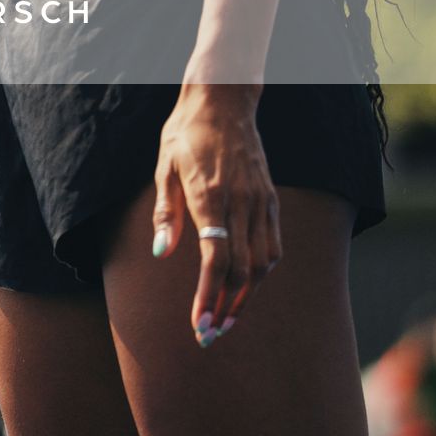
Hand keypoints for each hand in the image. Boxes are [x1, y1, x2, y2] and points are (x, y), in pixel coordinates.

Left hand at [150, 85, 280, 346]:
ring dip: (246, 297)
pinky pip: (273, 246)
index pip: (215, 259)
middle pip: (242, 270)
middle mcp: (241, 201)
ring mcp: (260, 200)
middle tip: (210, 335)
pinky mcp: (270, 199)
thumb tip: (161, 254)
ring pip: (263, 264)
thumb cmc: (186, 133)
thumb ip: (166, 211)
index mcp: (210, 194)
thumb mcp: (164, 165)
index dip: (208, 297)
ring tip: (227, 319)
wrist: (223, 100)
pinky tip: (247, 286)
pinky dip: (262, 273)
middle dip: (226, 308)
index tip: (199, 326)